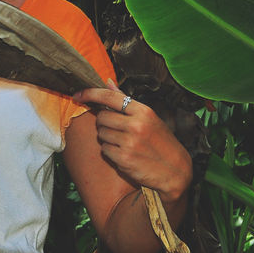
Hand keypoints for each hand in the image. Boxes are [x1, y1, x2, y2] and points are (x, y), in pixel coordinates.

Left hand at [72, 88, 192, 203]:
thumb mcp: (149, 118)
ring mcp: (129, 142)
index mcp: (143, 111)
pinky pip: (104, 150)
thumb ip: (126, 101)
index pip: (109, 96)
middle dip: (104, 123)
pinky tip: (124, 154)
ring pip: (101, 134)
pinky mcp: (124, 159)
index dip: (90, 93)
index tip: (78, 94)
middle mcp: (136, 125)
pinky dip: (110, 152)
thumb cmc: (161, 142)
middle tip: (117, 129)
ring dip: (107, 138)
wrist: (175, 170)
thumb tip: (108, 82)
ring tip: (124, 142)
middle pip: (101, 117)